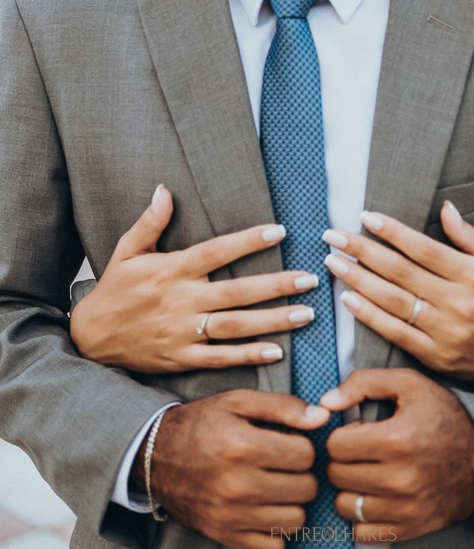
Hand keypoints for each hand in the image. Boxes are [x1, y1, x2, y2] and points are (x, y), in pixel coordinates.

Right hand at [70, 185, 318, 371]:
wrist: (89, 338)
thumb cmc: (114, 289)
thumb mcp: (126, 251)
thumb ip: (149, 223)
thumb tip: (164, 190)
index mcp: (172, 270)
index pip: (216, 252)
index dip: (248, 241)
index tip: (280, 232)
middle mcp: (181, 301)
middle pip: (237, 292)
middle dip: (275, 285)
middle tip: (309, 279)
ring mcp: (183, 332)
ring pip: (235, 327)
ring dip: (272, 320)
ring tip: (305, 313)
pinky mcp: (182, 358)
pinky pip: (220, 358)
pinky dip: (248, 356)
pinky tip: (277, 351)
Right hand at [147, 392, 329, 548]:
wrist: (155, 456)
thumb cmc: (201, 424)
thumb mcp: (238, 401)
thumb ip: (283, 406)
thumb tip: (322, 418)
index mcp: (243, 446)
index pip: (306, 455)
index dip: (303, 445)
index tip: (290, 442)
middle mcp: (238, 485)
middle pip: (306, 488)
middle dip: (301, 473)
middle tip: (284, 464)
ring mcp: (231, 516)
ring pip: (295, 519)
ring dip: (292, 501)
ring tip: (277, 484)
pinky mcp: (225, 535)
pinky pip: (273, 547)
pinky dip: (276, 530)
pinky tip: (266, 508)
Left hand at [321, 369, 473, 541]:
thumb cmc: (444, 413)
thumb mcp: (408, 383)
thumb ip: (362, 383)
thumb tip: (325, 403)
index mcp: (396, 440)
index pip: (335, 445)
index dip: (342, 434)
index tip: (356, 431)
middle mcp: (401, 479)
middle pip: (337, 475)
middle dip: (343, 460)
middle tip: (360, 451)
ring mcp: (407, 508)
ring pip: (346, 506)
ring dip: (350, 488)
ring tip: (366, 472)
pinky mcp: (413, 527)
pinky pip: (364, 533)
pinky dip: (363, 516)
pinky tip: (376, 495)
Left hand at [323, 202, 473, 380]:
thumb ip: (469, 237)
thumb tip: (445, 207)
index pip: (424, 249)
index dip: (393, 232)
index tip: (365, 217)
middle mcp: (458, 302)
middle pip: (401, 272)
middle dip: (362, 251)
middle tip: (332, 235)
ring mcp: (445, 332)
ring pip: (393, 302)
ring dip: (358, 280)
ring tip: (333, 261)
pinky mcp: (436, 357)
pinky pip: (396, 334)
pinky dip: (369, 316)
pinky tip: (348, 299)